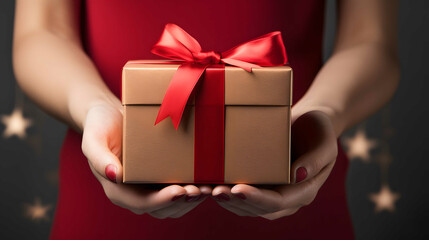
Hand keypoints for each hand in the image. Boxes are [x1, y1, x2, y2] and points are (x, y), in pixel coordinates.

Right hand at [81, 102, 211, 217]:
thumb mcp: (94, 139)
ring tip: (207, 189)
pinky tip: (206, 182)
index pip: (141, 203)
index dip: (162, 200)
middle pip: (162, 209)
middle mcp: (134, 193)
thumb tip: (114, 176)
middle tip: (200, 190)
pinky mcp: (160, 179)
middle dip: (182, 202)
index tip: (179, 190)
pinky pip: (178, 192)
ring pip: (173, 205)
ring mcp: (148, 188)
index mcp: (117, 189)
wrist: (109, 116)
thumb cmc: (100, 126)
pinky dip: (192, 191)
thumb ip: (99, 157)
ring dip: (191, 200)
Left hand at [210, 110, 337, 219]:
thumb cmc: (318, 130)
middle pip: (261, 209)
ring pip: (249, 207)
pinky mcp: (262, 185)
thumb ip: (315, 160)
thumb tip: (298, 175)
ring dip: (229, 201)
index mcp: (306, 190)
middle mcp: (289, 197)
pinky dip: (228, 193)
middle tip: (216, 191)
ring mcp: (274, 193)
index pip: (280, 201)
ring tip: (209, 190)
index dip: (258, 198)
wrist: (309, 123)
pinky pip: (243, 196)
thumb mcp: (325, 142)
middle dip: (237, 202)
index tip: (238, 189)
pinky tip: (211, 185)